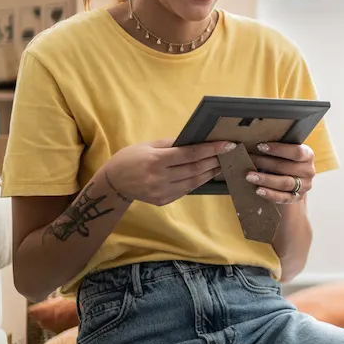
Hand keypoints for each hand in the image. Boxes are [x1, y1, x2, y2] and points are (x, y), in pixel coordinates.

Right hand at [102, 139, 235, 206]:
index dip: (210, 149)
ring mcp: (162, 192)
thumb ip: (172, 144)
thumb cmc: (130, 158)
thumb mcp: (148, 145)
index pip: (189, 154)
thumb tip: (196, 141)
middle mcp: (159, 178)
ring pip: (194, 182)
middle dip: (215, 161)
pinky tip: (207, 174)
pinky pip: (186, 190)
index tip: (227, 144)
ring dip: (210, 173)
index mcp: (156, 160)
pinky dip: (198, 181)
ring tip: (222, 164)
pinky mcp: (163, 201)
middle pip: (195, 169)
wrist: (113, 183)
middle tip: (230, 154)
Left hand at [248, 142, 315, 204]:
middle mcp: (309, 171)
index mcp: (308, 155)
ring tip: (249, 176)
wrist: (294, 181)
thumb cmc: (285, 162)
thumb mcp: (285, 153)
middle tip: (248, 159)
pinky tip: (258, 190)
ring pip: (285, 183)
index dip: (278, 149)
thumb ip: (274, 149)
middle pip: (286, 167)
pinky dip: (270, 194)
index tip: (260, 146)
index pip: (296, 152)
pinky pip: (283, 197)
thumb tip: (247, 143)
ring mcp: (305, 186)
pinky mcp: (297, 198)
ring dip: (265, 179)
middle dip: (265, 163)